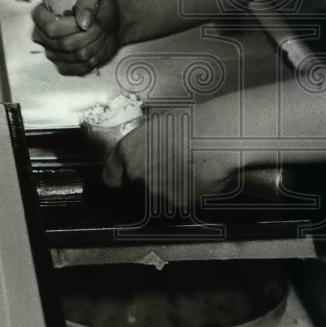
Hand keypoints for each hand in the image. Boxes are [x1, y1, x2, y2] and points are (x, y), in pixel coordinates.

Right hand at [31, 0, 120, 75]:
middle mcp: (41, 36)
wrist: (106, 23)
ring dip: (95, 45)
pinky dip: (94, 58)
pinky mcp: (62, 67)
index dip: (72, 26)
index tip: (88, 20)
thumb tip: (82, 22)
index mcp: (41, 14)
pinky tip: (96, 47)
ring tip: (100, 35)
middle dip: (89, 35)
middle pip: (64, 43)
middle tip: (100, 26)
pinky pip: (79, 68)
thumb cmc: (97, 5)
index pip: (50, 27)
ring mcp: (51, 53)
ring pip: (76, 56)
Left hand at [102, 108, 237, 209]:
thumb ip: (144, 143)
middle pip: (133, 188)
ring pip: (156, 197)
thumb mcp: (158, 124)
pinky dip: (185, 195)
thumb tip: (146, 149)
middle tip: (165, 170)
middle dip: (146, 183)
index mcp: (127, 151)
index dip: (120, 176)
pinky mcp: (176, 204)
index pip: (110, 175)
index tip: (126, 176)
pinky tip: (197, 179)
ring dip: (166, 190)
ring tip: (186, 172)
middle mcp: (135, 175)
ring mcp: (154, 192)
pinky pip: (177, 202)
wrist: (215, 137)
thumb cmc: (191, 122)